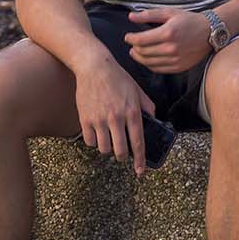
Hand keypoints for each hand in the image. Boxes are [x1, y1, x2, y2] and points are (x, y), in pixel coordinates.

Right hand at [71, 52, 156, 173]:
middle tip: (121, 152)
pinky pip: (90, 141)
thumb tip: (153, 119)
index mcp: (132, 112)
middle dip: (122, 156)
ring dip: (107, 148)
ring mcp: (100, 120)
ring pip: (104, 149)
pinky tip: (97, 131)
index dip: (139, 161)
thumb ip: (147, 105)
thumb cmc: (118, 77)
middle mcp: (117, 118)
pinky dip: (94, 140)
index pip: (138, 143)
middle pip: (120, 152)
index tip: (140, 172)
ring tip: (108, 138)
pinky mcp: (85, 119)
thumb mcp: (137, 89)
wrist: (94, 66)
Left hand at [125, 8, 211, 73]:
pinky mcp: (178, 67)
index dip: (131, 39)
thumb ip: (149, 15)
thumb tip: (131, 17)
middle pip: (143, 52)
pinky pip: (158, 69)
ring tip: (136, 52)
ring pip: (148, 62)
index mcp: (167, 33)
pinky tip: (147, 59)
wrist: (210, 32)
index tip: (127, 37)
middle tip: (132, 44)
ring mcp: (175, 60)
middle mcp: (171, 48)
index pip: (140, 40)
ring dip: (139, 57)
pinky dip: (149, 64)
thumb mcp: (170, 13)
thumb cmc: (189, 20)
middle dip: (134, 48)